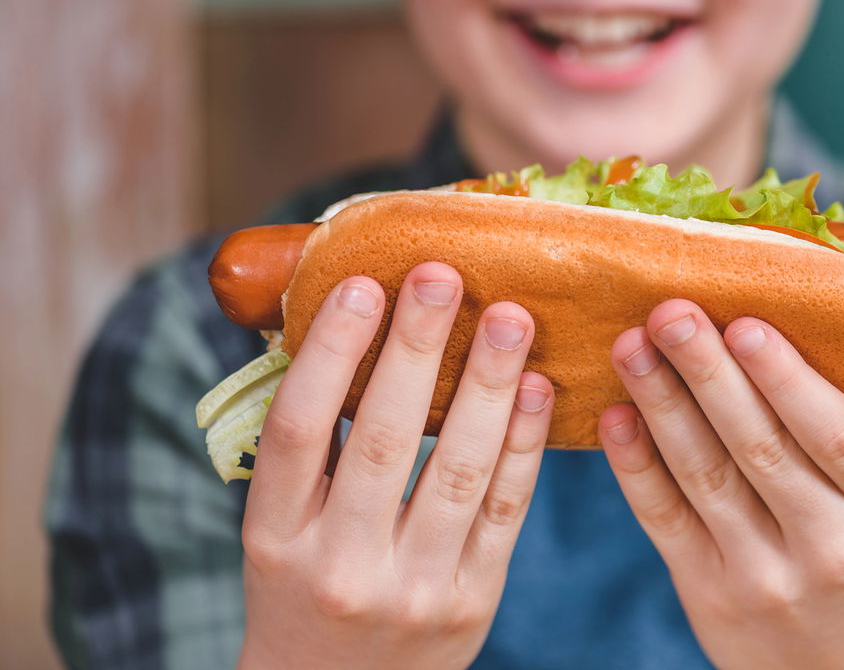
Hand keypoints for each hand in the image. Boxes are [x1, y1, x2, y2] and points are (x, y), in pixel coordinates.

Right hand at [238, 262, 552, 669]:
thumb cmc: (304, 589)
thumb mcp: (279, 530)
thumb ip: (307, 449)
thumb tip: (345, 329)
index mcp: (274, 537)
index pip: (298, 431)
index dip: (331, 354)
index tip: (364, 285)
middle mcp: (340, 565)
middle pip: (383, 440)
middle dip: (416, 350)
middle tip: (443, 275)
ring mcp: (413, 587)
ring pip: (457, 471)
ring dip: (487, 386)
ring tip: (509, 316)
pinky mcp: (472, 600)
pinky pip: (505, 510)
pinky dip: (524, 444)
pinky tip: (538, 387)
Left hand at [599, 300, 843, 669]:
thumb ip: (842, 423)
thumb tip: (780, 314)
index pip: (835, 435)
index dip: (786, 378)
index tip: (744, 322)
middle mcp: (830, 544)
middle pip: (758, 448)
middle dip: (707, 372)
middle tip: (669, 310)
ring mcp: (765, 575)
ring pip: (704, 476)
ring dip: (661, 403)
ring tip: (630, 344)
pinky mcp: (709, 593)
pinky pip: (664, 520)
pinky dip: (635, 465)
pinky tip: (615, 414)